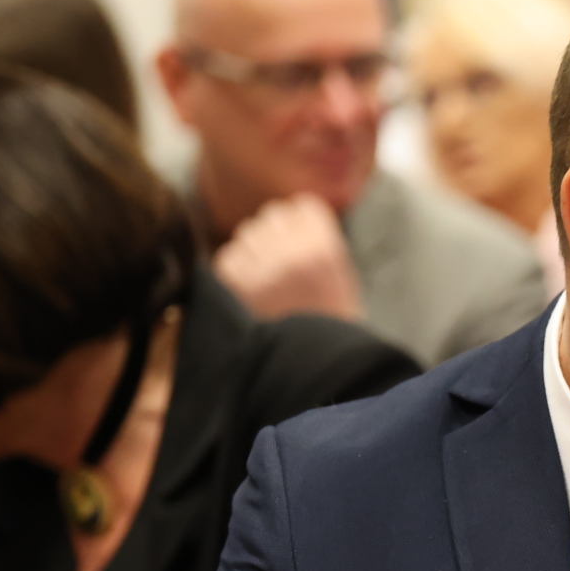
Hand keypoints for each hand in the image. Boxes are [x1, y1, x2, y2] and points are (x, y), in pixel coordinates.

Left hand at [213, 192, 364, 319]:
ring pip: (247, 234)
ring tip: (268, 280)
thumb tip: (284, 214)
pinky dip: (237, 272)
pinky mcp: (238, 287)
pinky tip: (252, 291)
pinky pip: (228, 259)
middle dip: (275, 236)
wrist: (316, 365)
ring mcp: (263, 269)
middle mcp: (294, 253)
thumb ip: (315, 238)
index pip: (301, 205)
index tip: (303, 242)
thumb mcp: (340, 273)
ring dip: (254, 252)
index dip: (301, 223)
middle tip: (283, 264)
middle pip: (271, 216)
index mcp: (325, 248)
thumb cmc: (330, 320)